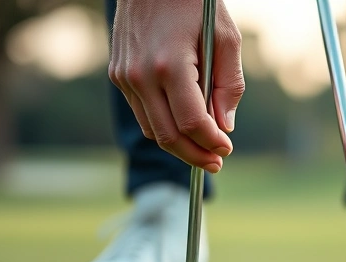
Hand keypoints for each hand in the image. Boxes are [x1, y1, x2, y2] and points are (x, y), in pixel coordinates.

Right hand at [109, 0, 243, 172]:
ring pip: (152, 129)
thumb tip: (224, 126)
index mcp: (170, 64)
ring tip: (203, 147)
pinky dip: (163, 124)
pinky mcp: (118, 74)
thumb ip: (228, 85)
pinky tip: (183, 123)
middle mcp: (141, 74)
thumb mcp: (226, 38)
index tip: (227, 149)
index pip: (191, 122)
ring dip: (179, 144)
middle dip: (195, 155)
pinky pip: (142, 112)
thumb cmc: (196, 4)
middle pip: (168, 136)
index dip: (211, 142)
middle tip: (216, 162)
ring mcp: (124, 76)